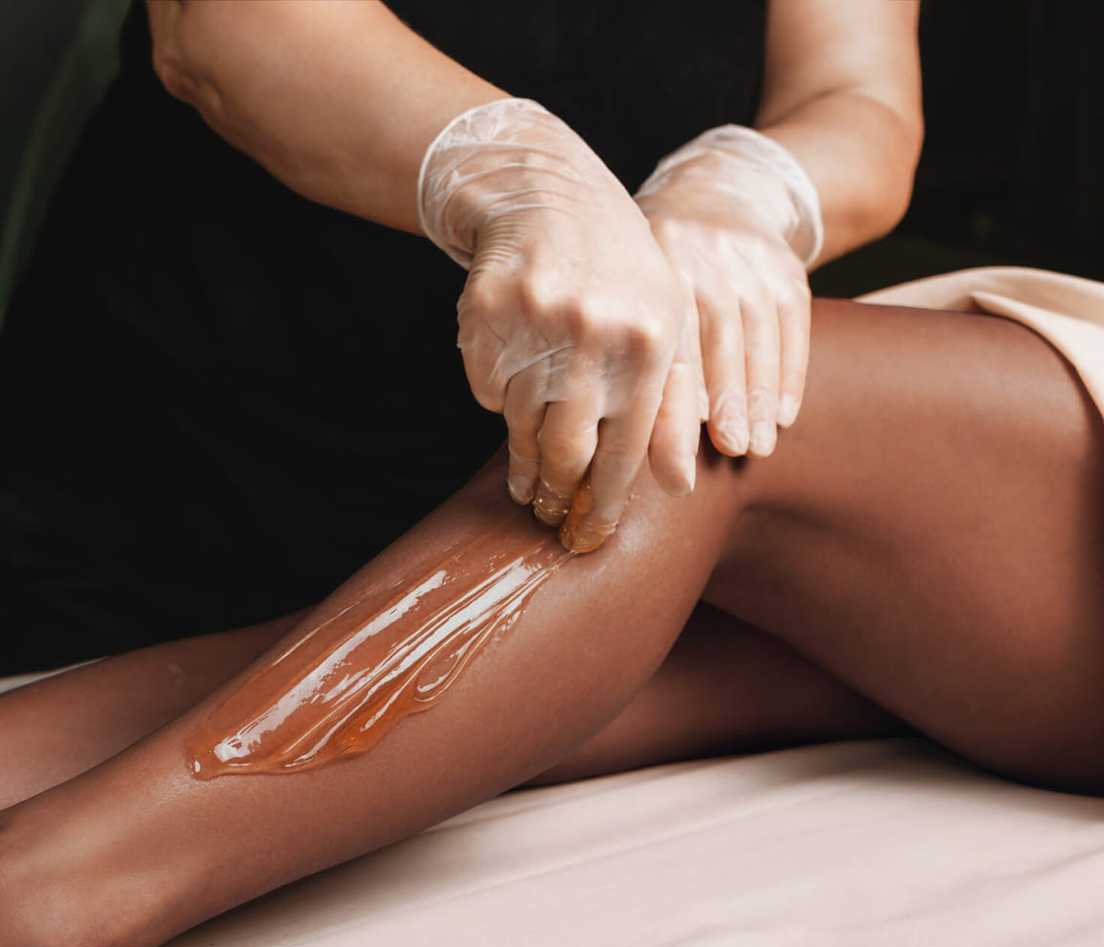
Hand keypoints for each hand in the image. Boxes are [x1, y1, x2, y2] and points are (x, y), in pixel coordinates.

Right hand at [421, 99, 698, 552]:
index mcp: (648, 342)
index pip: (625, 449)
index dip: (603, 502)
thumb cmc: (620, 272)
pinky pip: (485, 389)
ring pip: (519, 425)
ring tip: (527, 483)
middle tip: (548, 517)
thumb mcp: (664, 325)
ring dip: (522, 461)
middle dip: (556, 495)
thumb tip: (678, 487)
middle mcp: (591, 334)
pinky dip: (497, 399)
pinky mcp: (483, 317)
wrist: (549, 196)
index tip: (587, 535)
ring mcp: (532, 324)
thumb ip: (671, 406)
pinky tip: (511, 384)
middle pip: (565, 450)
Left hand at [635, 125, 823, 457]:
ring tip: (754, 448)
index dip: (666, 413)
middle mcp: (695, 257)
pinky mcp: (783, 262)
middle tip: (727, 456)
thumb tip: (589, 439)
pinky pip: (792, 324)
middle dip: (720, 406)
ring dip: (756, 399)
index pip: (657, 350)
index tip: (671, 466)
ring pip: (756, 335)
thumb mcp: (618, 287)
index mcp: (644, 268)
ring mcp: (745, 257)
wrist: (711, 191)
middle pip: (712, 343)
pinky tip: (782, 416)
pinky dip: (790, 373)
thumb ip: (610, 348)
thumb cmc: (643, 267)